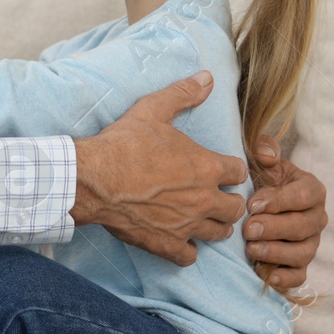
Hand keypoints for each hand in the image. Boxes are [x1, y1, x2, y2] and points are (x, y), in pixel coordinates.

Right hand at [70, 72, 247, 265]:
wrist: (94, 179)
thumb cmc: (124, 145)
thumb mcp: (153, 110)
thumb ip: (183, 94)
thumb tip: (207, 77)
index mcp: (206, 167)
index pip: (239, 172)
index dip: (230, 169)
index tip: (219, 170)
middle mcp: (203, 199)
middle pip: (236, 207)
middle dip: (229, 201)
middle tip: (215, 196)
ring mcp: (186, 225)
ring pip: (219, 233)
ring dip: (215, 226)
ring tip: (203, 219)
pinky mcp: (166, 243)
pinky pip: (190, 256)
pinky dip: (188, 250)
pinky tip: (179, 240)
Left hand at [242, 139, 326, 290]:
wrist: (259, 203)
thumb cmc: (263, 181)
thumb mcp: (264, 162)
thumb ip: (265, 151)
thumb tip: (265, 154)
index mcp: (311, 190)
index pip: (303, 196)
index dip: (279, 201)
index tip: (252, 204)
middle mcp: (316, 218)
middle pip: (303, 227)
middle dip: (274, 229)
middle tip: (248, 229)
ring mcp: (310, 242)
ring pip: (302, 253)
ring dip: (276, 253)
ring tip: (251, 249)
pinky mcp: (300, 263)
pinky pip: (300, 276)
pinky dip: (286, 278)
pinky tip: (268, 275)